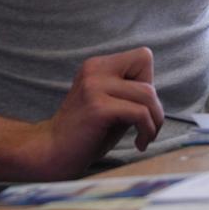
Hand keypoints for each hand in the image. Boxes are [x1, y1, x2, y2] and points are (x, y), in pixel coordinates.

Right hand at [30, 47, 164, 178]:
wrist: (52, 153)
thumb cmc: (86, 133)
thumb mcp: (110, 103)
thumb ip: (129, 93)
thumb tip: (156, 94)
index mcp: (97, 66)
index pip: (142, 57)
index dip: (147, 82)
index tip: (139, 107)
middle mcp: (95, 70)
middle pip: (146, 68)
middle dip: (154, 101)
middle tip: (147, 126)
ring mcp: (94, 86)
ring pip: (147, 93)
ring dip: (154, 120)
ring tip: (145, 137)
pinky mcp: (98, 107)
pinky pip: (139, 112)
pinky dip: (147, 130)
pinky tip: (139, 144)